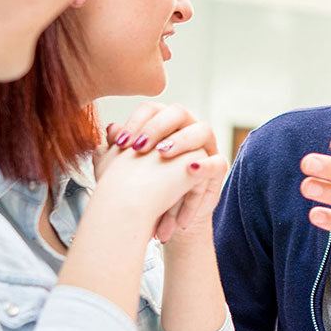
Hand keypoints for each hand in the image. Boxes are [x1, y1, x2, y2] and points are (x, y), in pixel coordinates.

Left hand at [100, 102, 219, 240]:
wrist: (162, 220)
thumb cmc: (143, 191)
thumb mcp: (126, 172)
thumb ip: (118, 150)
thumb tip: (111, 129)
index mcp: (162, 125)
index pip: (152, 109)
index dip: (136, 121)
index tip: (121, 142)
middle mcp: (186, 130)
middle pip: (178, 112)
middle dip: (158, 127)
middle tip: (140, 147)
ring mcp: (205, 149)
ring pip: (203, 130)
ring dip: (182, 141)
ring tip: (163, 156)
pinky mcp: (217, 171)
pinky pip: (218, 162)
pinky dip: (206, 165)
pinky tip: (190, 169)